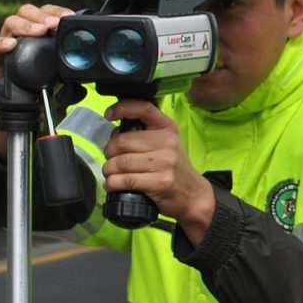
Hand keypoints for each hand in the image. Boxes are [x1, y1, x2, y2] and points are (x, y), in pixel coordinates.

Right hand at [0, 3, 72, 154]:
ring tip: (38, 30)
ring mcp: (5, 44)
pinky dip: (1, 44)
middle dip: (42, 16)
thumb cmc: (37, 84)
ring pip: (11, 23)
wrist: (20, 106)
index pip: (45, 12)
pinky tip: (10, 45)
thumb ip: (68, 67)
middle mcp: (20, 34)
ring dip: (26, 25)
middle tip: (53, 24)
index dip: (56, 11)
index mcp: (36, 32)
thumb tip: (87, 73)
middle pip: (26, 12)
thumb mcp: (58, 74)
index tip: (69, 16)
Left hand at [102, 100, 215, 245]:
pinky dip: (113, 183)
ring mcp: (165, 162)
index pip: (143, 109)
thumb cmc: (174, 169)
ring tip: (110, 174)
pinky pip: (126, 180)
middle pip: (123, 141)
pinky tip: (112, 185)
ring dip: (109, 170)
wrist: (193, 194)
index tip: (109, 115)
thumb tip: (115, 133)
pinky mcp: (160, 182)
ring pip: (121, 162)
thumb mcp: (167, 144)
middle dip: (109, 152)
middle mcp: (167, 142)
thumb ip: (146, 134)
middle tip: (110, 160)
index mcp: (168, 128)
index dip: (122, 108)